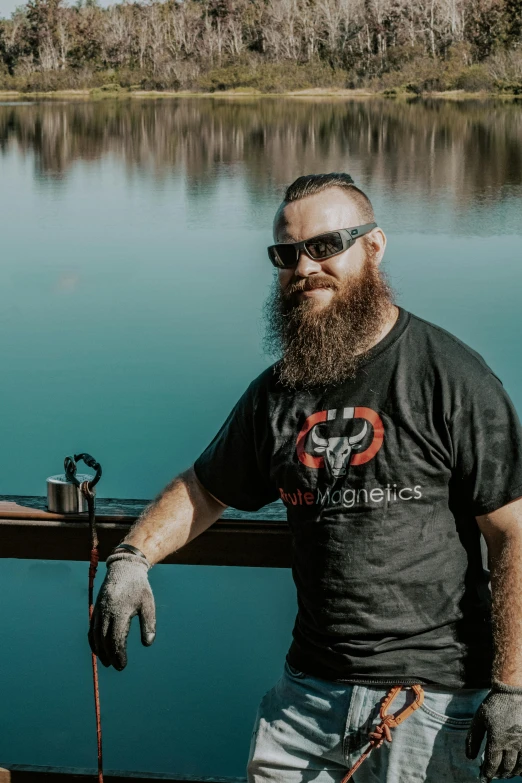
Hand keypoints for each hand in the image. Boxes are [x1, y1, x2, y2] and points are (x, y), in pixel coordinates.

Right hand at [88, 550, 155, 669]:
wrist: (124, 568)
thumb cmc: (139, 587)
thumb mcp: (148, 603)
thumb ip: (148, 623)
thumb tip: (148, 643)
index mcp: (119, 612)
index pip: (116, 639)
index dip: (118, 654)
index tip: (122, 665)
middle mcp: (106, 613)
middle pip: (104, 640)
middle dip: (110, 656)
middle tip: (118, 667)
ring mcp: (99, 611)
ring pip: (96, 636)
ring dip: (100, 651)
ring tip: (108, 662)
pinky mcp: (96, 609)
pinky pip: (92, 629)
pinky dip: (94, 641)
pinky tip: (98, 650)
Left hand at [466, 680, 521, 780]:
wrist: (513, 692)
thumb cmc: (494, 704)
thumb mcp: (479, 719)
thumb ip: (473, 738)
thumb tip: (470, 757)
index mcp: (497, 739)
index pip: (492, 763)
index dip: (487, 773)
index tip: (483, 777)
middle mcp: (512, 744)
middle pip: (506, 767)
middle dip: (499, 774)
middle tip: (494, 776)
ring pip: (519, 767)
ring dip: (511, 773)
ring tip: (505, 774)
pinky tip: (518, 768)